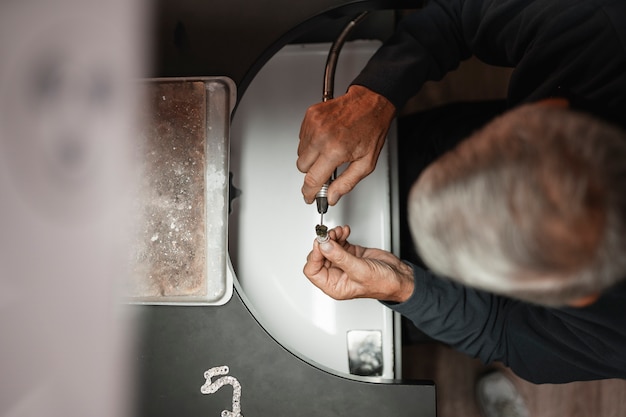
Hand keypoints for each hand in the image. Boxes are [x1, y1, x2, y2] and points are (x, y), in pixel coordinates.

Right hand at [297, 85, 395, 204]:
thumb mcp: (366, 163)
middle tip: (326, 168)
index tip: (310, 196)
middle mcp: (322, 136)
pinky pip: (302, 138)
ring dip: (312, 156)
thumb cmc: (371, 129)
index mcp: (335, 150)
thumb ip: (346, 183)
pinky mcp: (310, 116)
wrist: (371, 102)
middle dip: (312, 172)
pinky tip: (326, 138)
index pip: (312, 179)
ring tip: (329, 149)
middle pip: (302, 167)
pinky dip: (311, 142)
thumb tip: (332, 197)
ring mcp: (314, 124)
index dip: (309, 192)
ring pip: (301, 153)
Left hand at [303, 225, 413, 301]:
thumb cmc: (383, 283)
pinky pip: (338, 242)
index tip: (321, 243)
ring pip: (328, 246)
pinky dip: (340, 234)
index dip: (315, 255)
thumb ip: (340, 257)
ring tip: (339, 231)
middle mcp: (336, 275)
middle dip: (324, 243)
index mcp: (334, 286)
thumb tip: (323, 245)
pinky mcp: (350, 254)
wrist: (400, 277)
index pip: (312, 270)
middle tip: (330, 234)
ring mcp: (343, 263)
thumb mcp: (360, 270)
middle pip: (319, 256)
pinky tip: (345, 231)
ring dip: (332, 236)